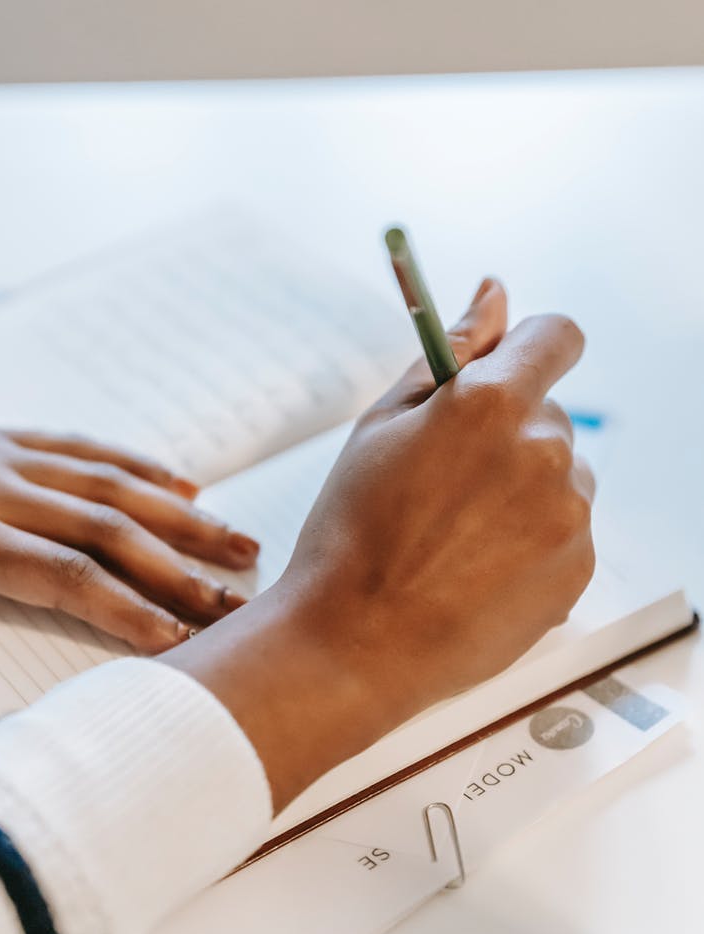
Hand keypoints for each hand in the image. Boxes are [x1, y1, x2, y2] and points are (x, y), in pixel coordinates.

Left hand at [0, 422, 258, 738]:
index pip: (63, 577)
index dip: (129, 609)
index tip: (183, 642)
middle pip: (106, 527)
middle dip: (180, 565)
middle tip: (241, 598)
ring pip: (106, 481)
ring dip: (178, 511)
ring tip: (238, 539)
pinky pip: (76, 444)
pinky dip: (134, 463)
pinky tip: (178, 482)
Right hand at [166, 280, 594, 809]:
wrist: (356, 642)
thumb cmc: (353, 529)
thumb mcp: (383, 423)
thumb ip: (450, 350)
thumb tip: (494, 292)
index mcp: (494, 402)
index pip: (556, 336)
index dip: (528, 349)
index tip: (506, 371)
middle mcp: (546, 451)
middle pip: (550, 414)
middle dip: (508, 434)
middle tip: (444, 483)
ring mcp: (569, 515)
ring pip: (559, 477)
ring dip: (522, 490)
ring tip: (455, 537)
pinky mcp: (579, 570)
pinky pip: (565, 532)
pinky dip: (532, 542)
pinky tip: (476, 569)